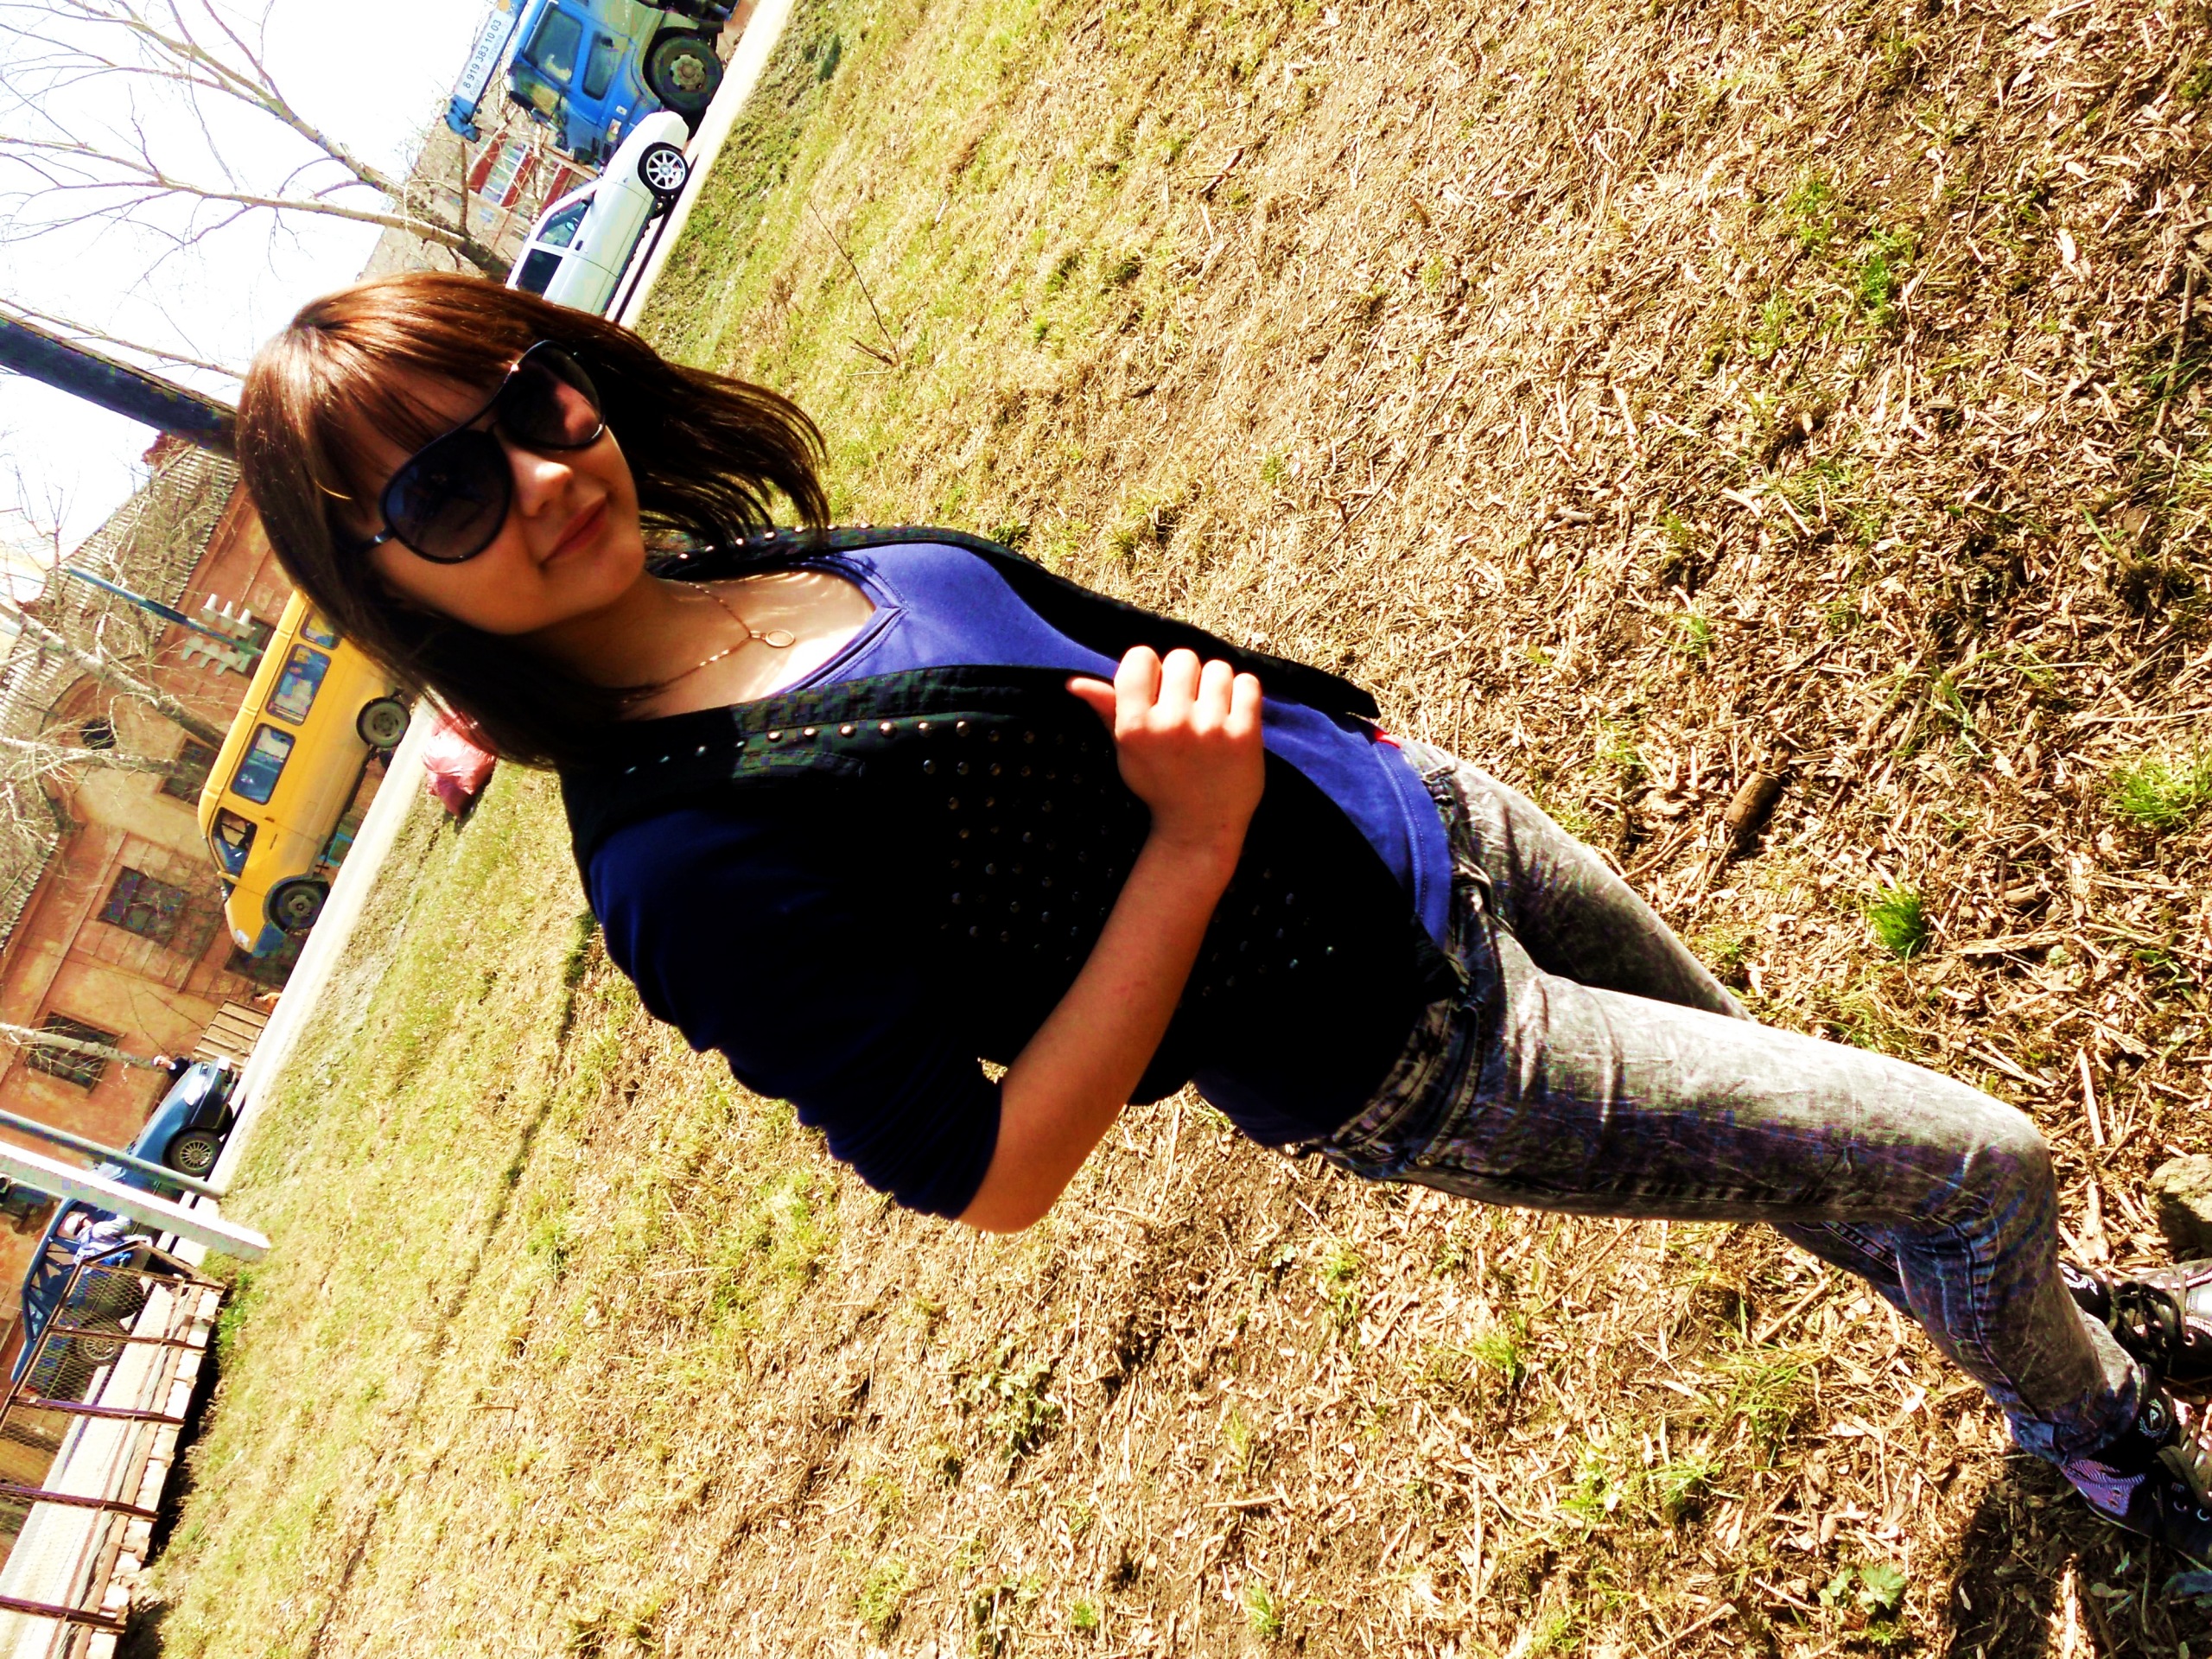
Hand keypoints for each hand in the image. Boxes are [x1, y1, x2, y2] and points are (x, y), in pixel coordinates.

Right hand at [1067, 647, 1263, 857]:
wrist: (1200, 827)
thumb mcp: (1127, 751)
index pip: (1141, 656)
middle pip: (1182, 657)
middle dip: (1185, 676)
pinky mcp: (1245, 735)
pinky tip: (1233, 715)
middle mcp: (1171, 723)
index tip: (1156, 689)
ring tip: (1211, 711)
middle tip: (1186, 703)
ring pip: (1217, 668)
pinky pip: (1248, 683)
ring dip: (1215, 685)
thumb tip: (1074, 682)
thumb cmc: (1160, 784)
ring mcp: (1210, 728)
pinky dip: (1242, 694)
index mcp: (1135, 725)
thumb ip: (1107, 710)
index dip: (1150, 668)